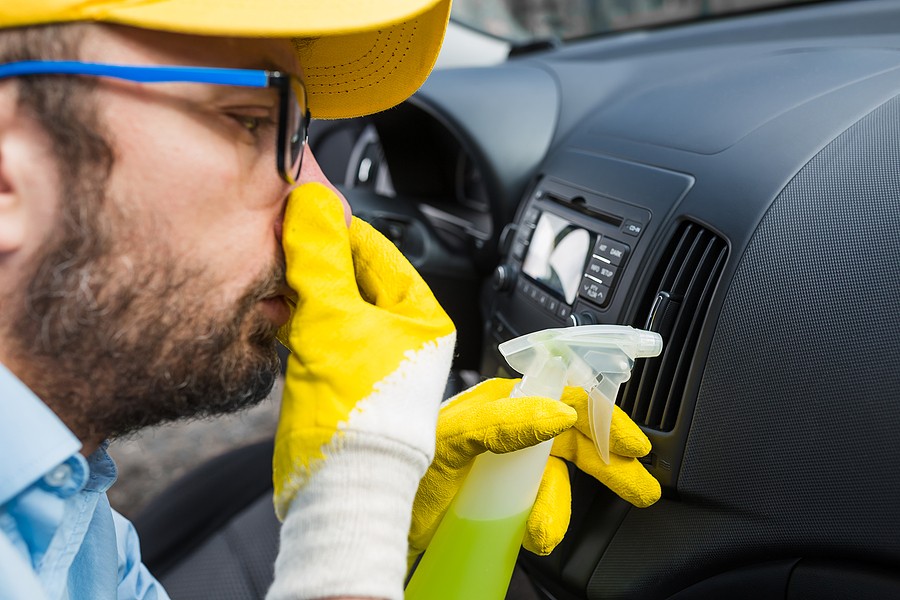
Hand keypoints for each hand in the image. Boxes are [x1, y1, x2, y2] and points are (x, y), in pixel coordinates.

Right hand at [268, 183, 455, 599]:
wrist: (338, 492)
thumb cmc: (355, 417)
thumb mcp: (332, 319)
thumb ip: (320, 258)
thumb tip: (311, 201)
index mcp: (421, 318)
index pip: (378, 252)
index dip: (336, 227)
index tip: (299, 208)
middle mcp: (404, 340)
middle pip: (355, 278)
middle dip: (315, 259)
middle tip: (276, 237)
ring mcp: (375, 364)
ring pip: (334, 308)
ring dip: (303, 290)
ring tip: (269, 270)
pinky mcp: (346, 386)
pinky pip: (320, 338)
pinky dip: (297, 322)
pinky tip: (273, 313)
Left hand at [408, 378, 659, 563]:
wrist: (368, 517)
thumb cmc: (395, 465)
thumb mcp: (449, 439)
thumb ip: (501, 423)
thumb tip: (559, 413)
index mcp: (498, 403)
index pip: (565, 397)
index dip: (603, 417)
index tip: (633, 445)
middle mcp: (506, 429)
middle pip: (573, 439)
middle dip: (609, 463)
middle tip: (639, 489)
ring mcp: (502, 465)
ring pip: (555, 479)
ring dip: (562, 505)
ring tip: (545, 533)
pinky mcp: (497, 498)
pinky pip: (536, 505)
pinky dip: (547, 519)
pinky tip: (538, 533)